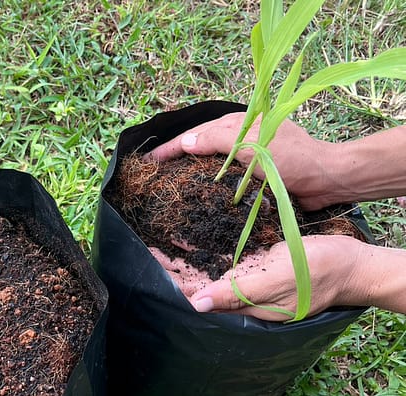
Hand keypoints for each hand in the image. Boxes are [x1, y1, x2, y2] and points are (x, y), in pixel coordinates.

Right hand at [144, 112, 338, 210]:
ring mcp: (244, 156)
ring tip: (167, 184)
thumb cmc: (290, 157)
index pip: (193, 134)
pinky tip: (196, 194)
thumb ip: (216, 139)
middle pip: (197, 145)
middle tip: (153, 173)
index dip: (169, 147)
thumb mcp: (250, 143)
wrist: (324, 179)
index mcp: (235, 124)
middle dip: (175, 157)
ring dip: (188, 170)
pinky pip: (221, 176)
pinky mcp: (251, 174)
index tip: (148, 161)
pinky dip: (206, 182)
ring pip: (207, 161)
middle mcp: (237, 138)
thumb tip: (185, 143)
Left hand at [152, 235, 366, 320]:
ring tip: (154, 246)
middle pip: (196, 282)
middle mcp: (240, 291)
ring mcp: (247, 277)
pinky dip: (202, 247)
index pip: (198, 295)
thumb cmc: (318, 273)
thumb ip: (236, 292)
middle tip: (144, 253)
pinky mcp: (254, 262)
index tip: (149, 269)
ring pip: (205, 269)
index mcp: (243, 301)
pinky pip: (221, 255)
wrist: (349, 263)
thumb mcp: (276, 281)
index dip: (173, 283)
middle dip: (170, 270)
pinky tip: (184, 238)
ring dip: (181, 259)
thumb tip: (195, 305)